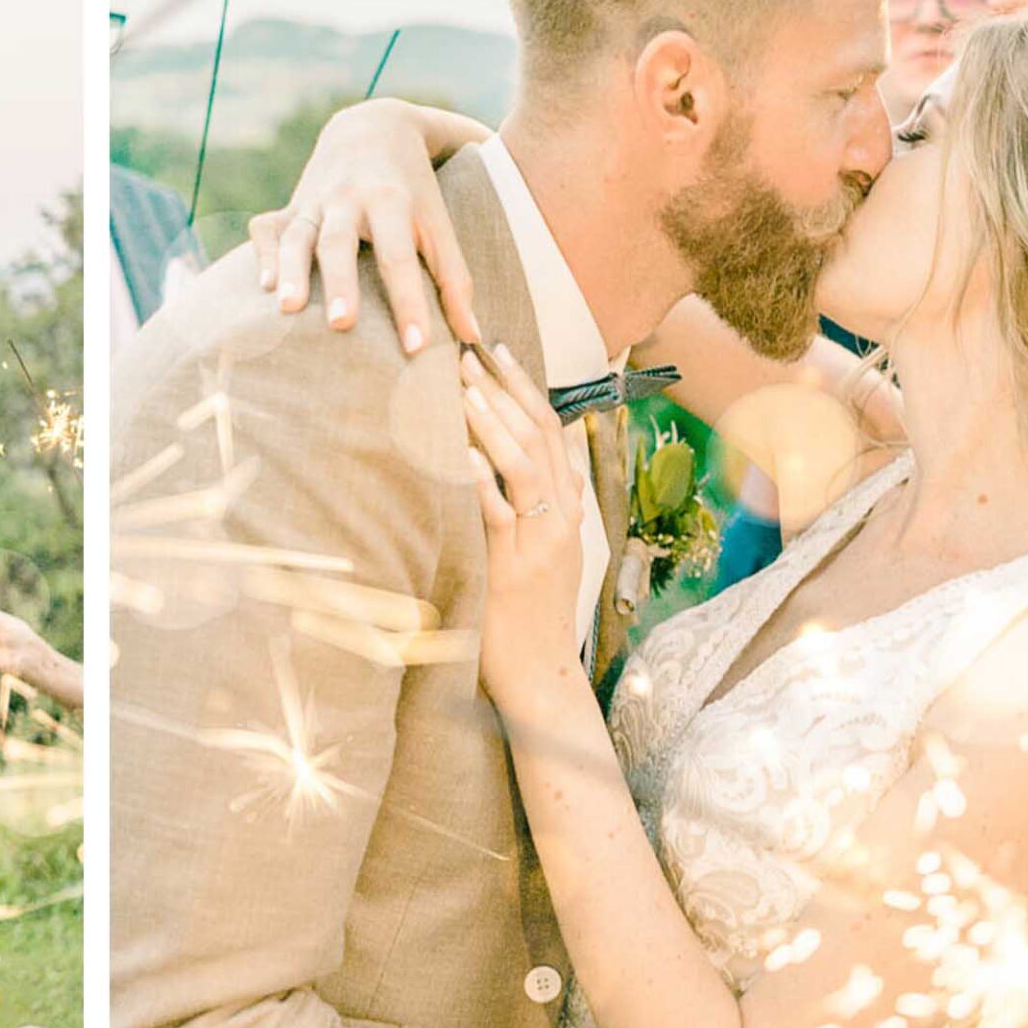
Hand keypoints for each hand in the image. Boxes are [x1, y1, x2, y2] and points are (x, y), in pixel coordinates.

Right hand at [246, 99, 481, 351]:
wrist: (373, 127)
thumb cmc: (414, 190)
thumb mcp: (439, 224)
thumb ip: (455, 279)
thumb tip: (472, 337)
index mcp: (392, 201)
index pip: (400, 256)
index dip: (409, 301)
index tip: (417, 347)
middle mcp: (348, 198)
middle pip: (340, 241)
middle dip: (340, 282)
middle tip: (342, 324)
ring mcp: (314, 201)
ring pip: (298, 235)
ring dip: (291, 269)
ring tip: (288, 307)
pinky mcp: (289, 206)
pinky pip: (267, 227)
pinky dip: (263, 253)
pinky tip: (264, 285)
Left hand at [458, 347, 583, 705]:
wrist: (541, 675)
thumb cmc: (528, 616)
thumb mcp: (540, 554)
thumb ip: (535, 510)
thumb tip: (527, 467)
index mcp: (568, 509)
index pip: (552, 432)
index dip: (526, 389)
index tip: (498, 353)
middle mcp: (563, 519)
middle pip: (541, 437)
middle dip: (506, 390)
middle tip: (472, 352)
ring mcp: (544, 543)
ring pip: (525, 467)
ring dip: (493, 423)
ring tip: (462, 386)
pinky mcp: (517, 569)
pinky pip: (501, 516)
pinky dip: (482, 481)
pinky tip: (460, 454)